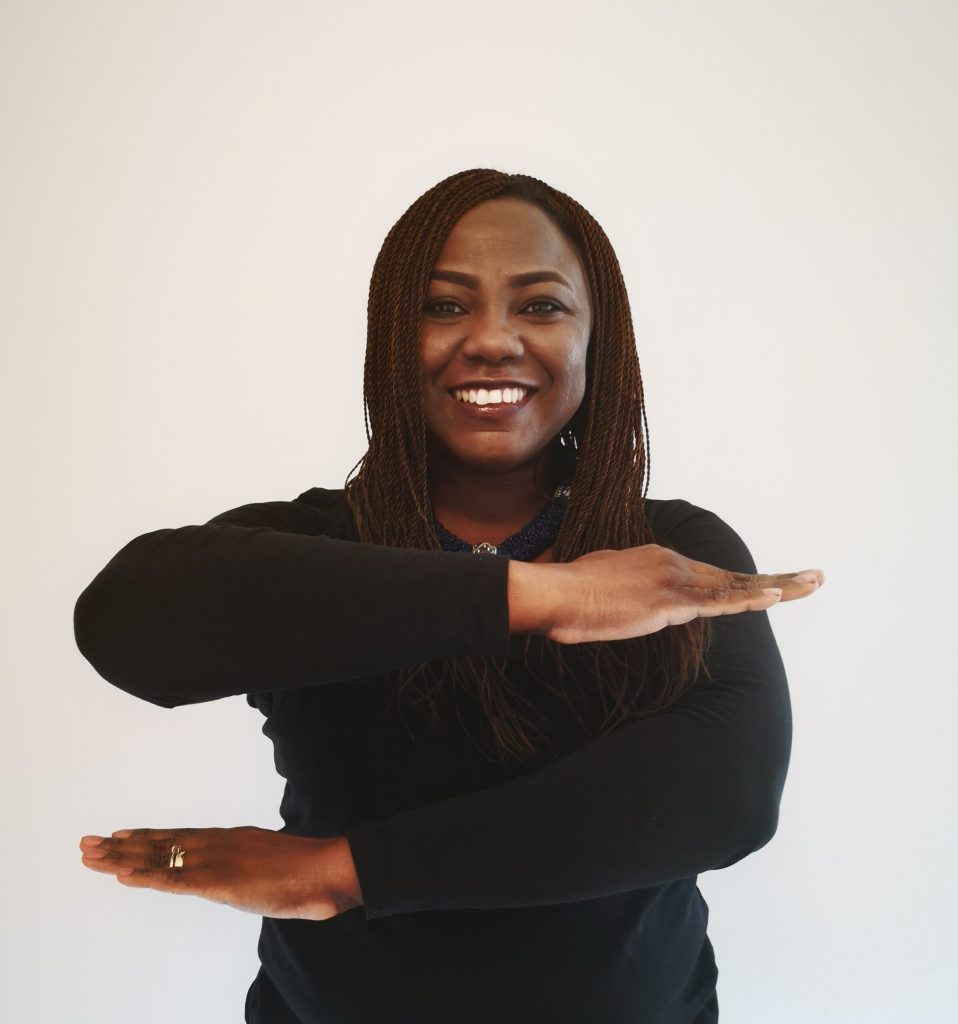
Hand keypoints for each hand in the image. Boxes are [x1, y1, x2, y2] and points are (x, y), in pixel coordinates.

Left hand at [79, 826, 362, 919]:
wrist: (326, 869)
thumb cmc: (308, 873)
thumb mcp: (272, 870)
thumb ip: (251, 872)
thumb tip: (245, 880)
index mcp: (230, 840)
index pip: (178, 838)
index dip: (146, 837)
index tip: (118, 835)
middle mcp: (217, 844)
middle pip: (160, 844)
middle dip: (122, 846)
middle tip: (87, 843)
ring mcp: (216, 859)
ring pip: (159, 858)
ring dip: (122, 858)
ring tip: (92, 855)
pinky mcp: (219, 880)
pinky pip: (175, 879)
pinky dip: (147, 876)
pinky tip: (124, 875)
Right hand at [510, 544, 824, 643]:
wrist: (554, 594)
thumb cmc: (569, 594)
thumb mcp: (604, 581)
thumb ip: (626, 585)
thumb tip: (628, 594)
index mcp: (657, 560)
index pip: (709, 577)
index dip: (743, 585)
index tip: (769, 588)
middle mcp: (672, 563)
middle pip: (733, 576)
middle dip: (777, 580)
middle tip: (813, 578)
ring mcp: (673, 580)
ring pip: (735, 585)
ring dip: (778, 586)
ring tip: (811, 584)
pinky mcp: (670, 600)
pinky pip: (718, 602)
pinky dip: (749, 599)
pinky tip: (775, 596)